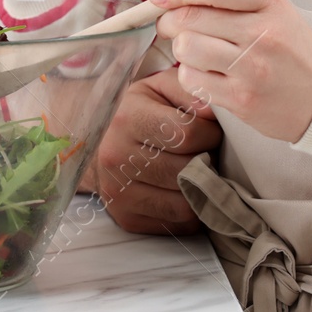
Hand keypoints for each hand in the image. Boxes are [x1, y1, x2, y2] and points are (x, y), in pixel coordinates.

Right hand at [87, 66, 220, 233]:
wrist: (94, 143)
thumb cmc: (138, 111)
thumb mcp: (160, 88)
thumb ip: (191, 92)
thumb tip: (216, 113)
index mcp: (127, 118)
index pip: (186, 133)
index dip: (209, 133)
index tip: (209, 131)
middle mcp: (116, 157)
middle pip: (187, 170)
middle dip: (207, 161)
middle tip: (205, 152)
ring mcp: (119, 192)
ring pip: (185, 203)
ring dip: (200, 189)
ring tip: (195, 170)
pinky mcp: (126, 218)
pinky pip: (179, 223)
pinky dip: (190, 209)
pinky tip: (182, 189)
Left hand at [152, 0, 311, 143]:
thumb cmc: (289, 46)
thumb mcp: (266, 7)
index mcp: (269, 1)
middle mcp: (263, 33)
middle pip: (191, 17)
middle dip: (169, 19)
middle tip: (171, 23)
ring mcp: (253, 69)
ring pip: (186, 48)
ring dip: (181, 48)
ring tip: (195, 49)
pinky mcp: (242, 100)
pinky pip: (192, 80)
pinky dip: (190, 74)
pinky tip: (207, 72)